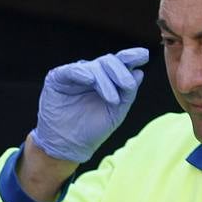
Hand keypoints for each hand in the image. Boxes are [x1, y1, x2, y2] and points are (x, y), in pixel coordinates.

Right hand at [30, 48, 149, 162]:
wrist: (69, 146)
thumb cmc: (93, 130)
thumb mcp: (117, 112)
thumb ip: (128, 93)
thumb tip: (139, 72)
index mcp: (106, 80)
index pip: (119, 63)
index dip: (131, 57)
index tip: (144, 56)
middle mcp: (91, 74)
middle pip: (108, 62)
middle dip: (120, 72)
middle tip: (128, 86)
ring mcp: (74, 75)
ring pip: (94, 67)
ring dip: (105, 81)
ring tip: (112, 100)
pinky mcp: (57, 79)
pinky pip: (71, 70)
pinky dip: (81, 73)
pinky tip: (90, 80)